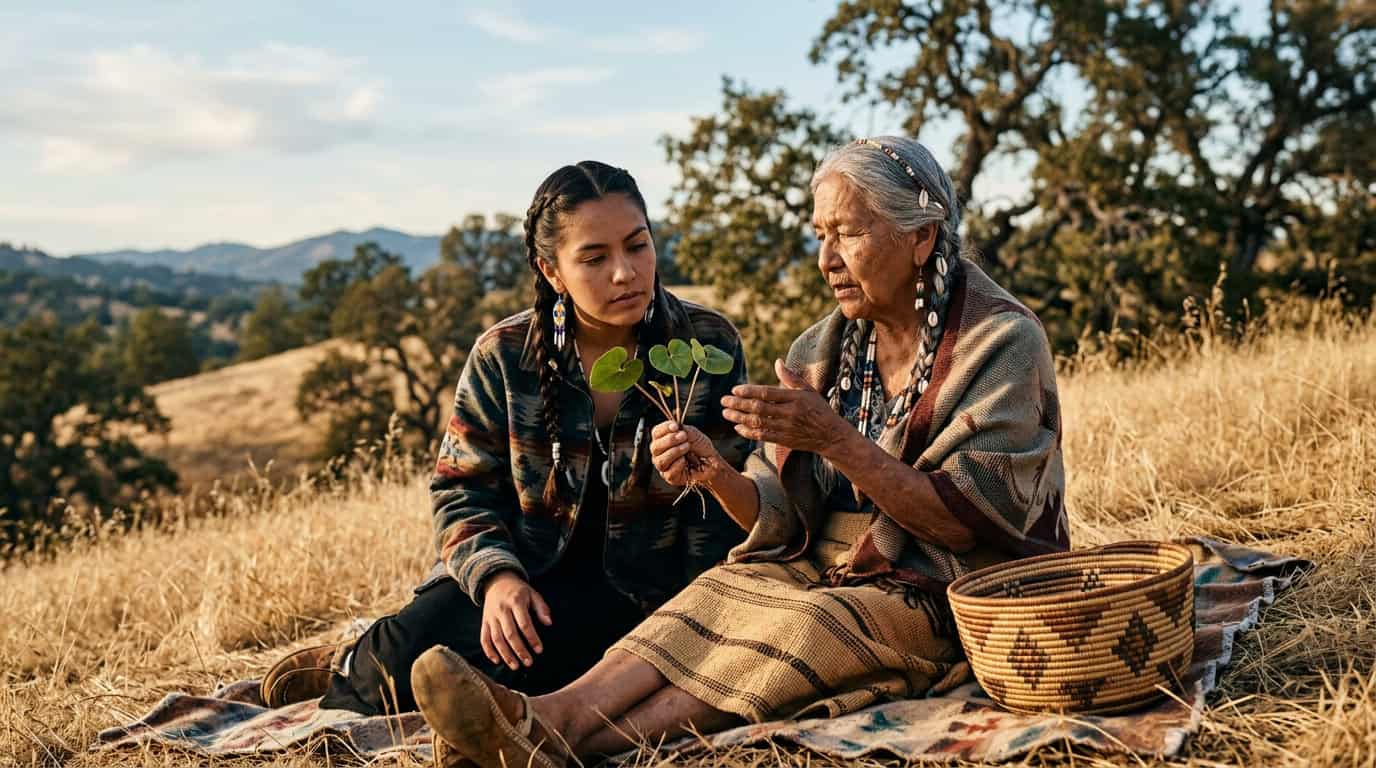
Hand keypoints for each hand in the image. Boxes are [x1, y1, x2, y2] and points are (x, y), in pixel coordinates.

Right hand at [480, 571, 551, 669]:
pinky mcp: (484, 622)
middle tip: (529, 662)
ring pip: (496, 639)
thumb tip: (549, 623)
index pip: (524, 623)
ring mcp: (491, 617)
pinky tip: (497, 661)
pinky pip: (484, 638)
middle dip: (519, 650)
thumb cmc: (519, 590)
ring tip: (515, 666)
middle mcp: (501, 610)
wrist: (496, 581)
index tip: (539, 650)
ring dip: (505, 655)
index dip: (532, 638)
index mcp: (515, 602)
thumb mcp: (532, 593)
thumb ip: (541, 608)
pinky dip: (489, 651)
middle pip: (510, 634)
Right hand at [650, 421, 722, 486]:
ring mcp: (665, 466)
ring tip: (687, 447)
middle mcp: (661, 453)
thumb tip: (676, 428)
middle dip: (669, 440)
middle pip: (655, 447)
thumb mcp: (694, 434)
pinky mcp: (671, 478)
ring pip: (660, 461)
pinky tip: (685, 461)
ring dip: (674, 452)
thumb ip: (684, 430)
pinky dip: (678, 465)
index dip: (664, 428)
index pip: (656, 433)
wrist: (711, 461)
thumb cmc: (700, 447)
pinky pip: (669, 473)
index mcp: (663, 440)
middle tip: (684, 436)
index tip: (675, 426)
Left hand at [720, 359, 846, 455]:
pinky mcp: (784, 440)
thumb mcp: (808, 390)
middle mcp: (790, 413)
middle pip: (759, 408)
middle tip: (724, 401)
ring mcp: (786, 428)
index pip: (767, 393)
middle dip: (738, 405)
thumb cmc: (819, 409)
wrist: (831, 435)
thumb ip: (791, 377)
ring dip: (739, 418)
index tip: (735, 390)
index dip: (749, 391)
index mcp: (795, 398)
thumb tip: (777, 362)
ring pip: (758, 423)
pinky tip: (737, 427)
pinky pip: (763, 436)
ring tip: (726, 413)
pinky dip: (748, 432)